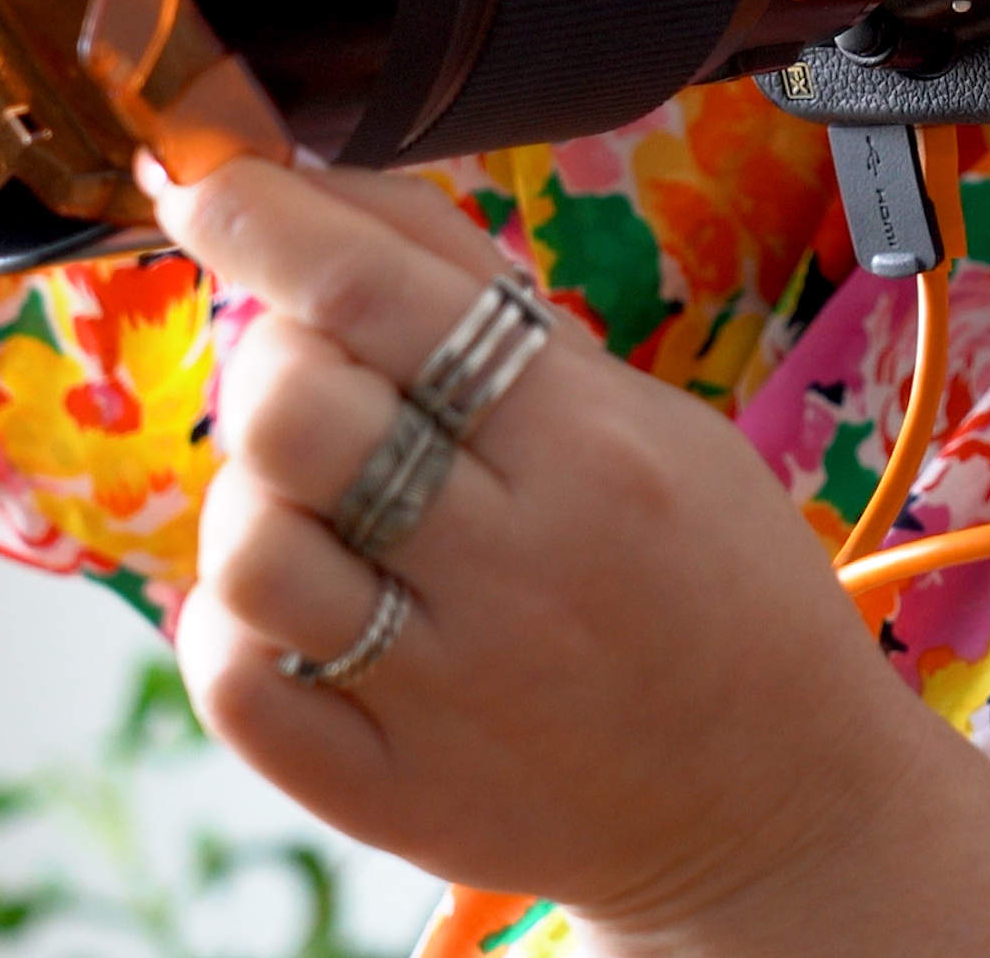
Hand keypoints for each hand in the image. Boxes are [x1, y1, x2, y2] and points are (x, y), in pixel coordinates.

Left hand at [150, 154, 938, 935]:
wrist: (775, 798)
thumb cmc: (715, 583)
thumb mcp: (648, 416)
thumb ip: (495, 309)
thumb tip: (334, 191)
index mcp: (593, 451)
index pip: (376, 293)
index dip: (264, 220)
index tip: (214, 190)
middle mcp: (515, 569)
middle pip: (291, 411)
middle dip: (267, 357)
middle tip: (308, 370)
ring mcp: (445, 693)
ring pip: (248, 547)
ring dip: (254, 499)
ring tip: (319, 506)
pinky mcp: (388, 792)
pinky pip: (235, 681)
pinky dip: (237, 628)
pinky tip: (306, 608)